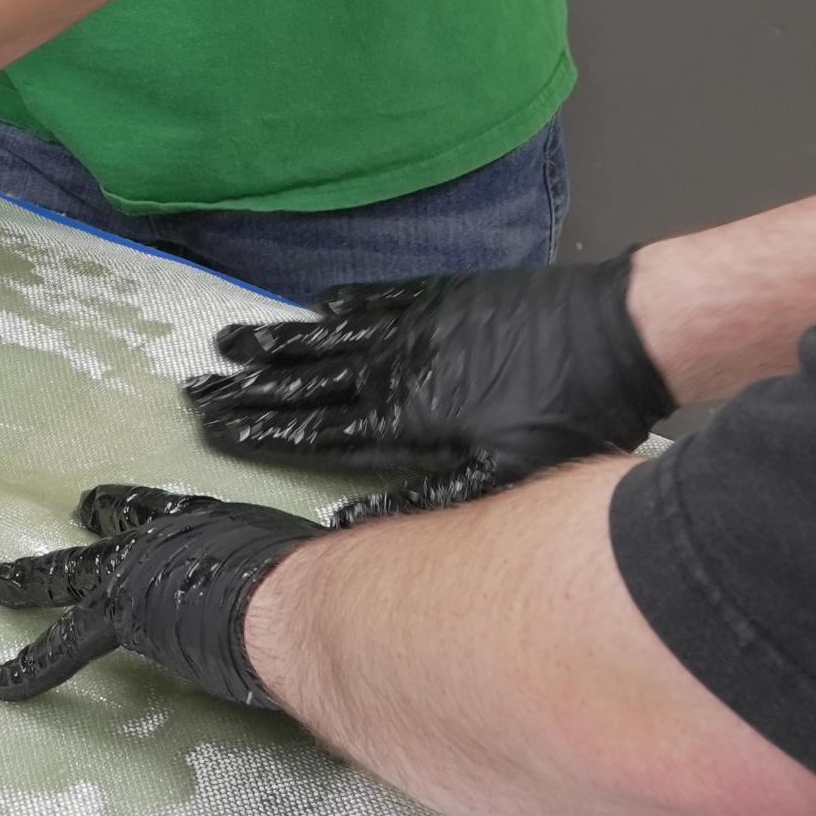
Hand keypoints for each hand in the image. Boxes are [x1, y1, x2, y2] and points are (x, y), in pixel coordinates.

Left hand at [0, 485, 323, 706]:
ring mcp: (139, 572)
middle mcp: (171, 539)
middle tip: (73, 515)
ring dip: (30, 581)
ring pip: (69, 573)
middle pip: (118, 529)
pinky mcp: (120, 616)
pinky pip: (62, 646)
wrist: (294, 603)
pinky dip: (28, 667)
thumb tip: (328, 613)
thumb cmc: (318, 591)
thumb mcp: (306, 576)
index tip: (121, 504)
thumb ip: (295, 590)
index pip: (168, 513)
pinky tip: (0, 684)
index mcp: (216, 528)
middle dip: (93, 525)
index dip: (141, 509)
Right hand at [182, 254, 670, 523]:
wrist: (618, 332)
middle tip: (197, 386)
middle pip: (309, 378)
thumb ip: (426, 497)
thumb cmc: (571, 414)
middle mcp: (401, 364)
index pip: (316, 426)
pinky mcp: (448, 296)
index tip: (214, 426)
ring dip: (281, 341)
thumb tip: (354, 519)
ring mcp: (421, 324)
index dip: (261, 429)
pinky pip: (380, 297)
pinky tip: (319, 305)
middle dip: (250, 386)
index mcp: (408, 413)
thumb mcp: (504, 476)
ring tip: (231, 340)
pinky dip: (344, 303)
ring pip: (333, 335)